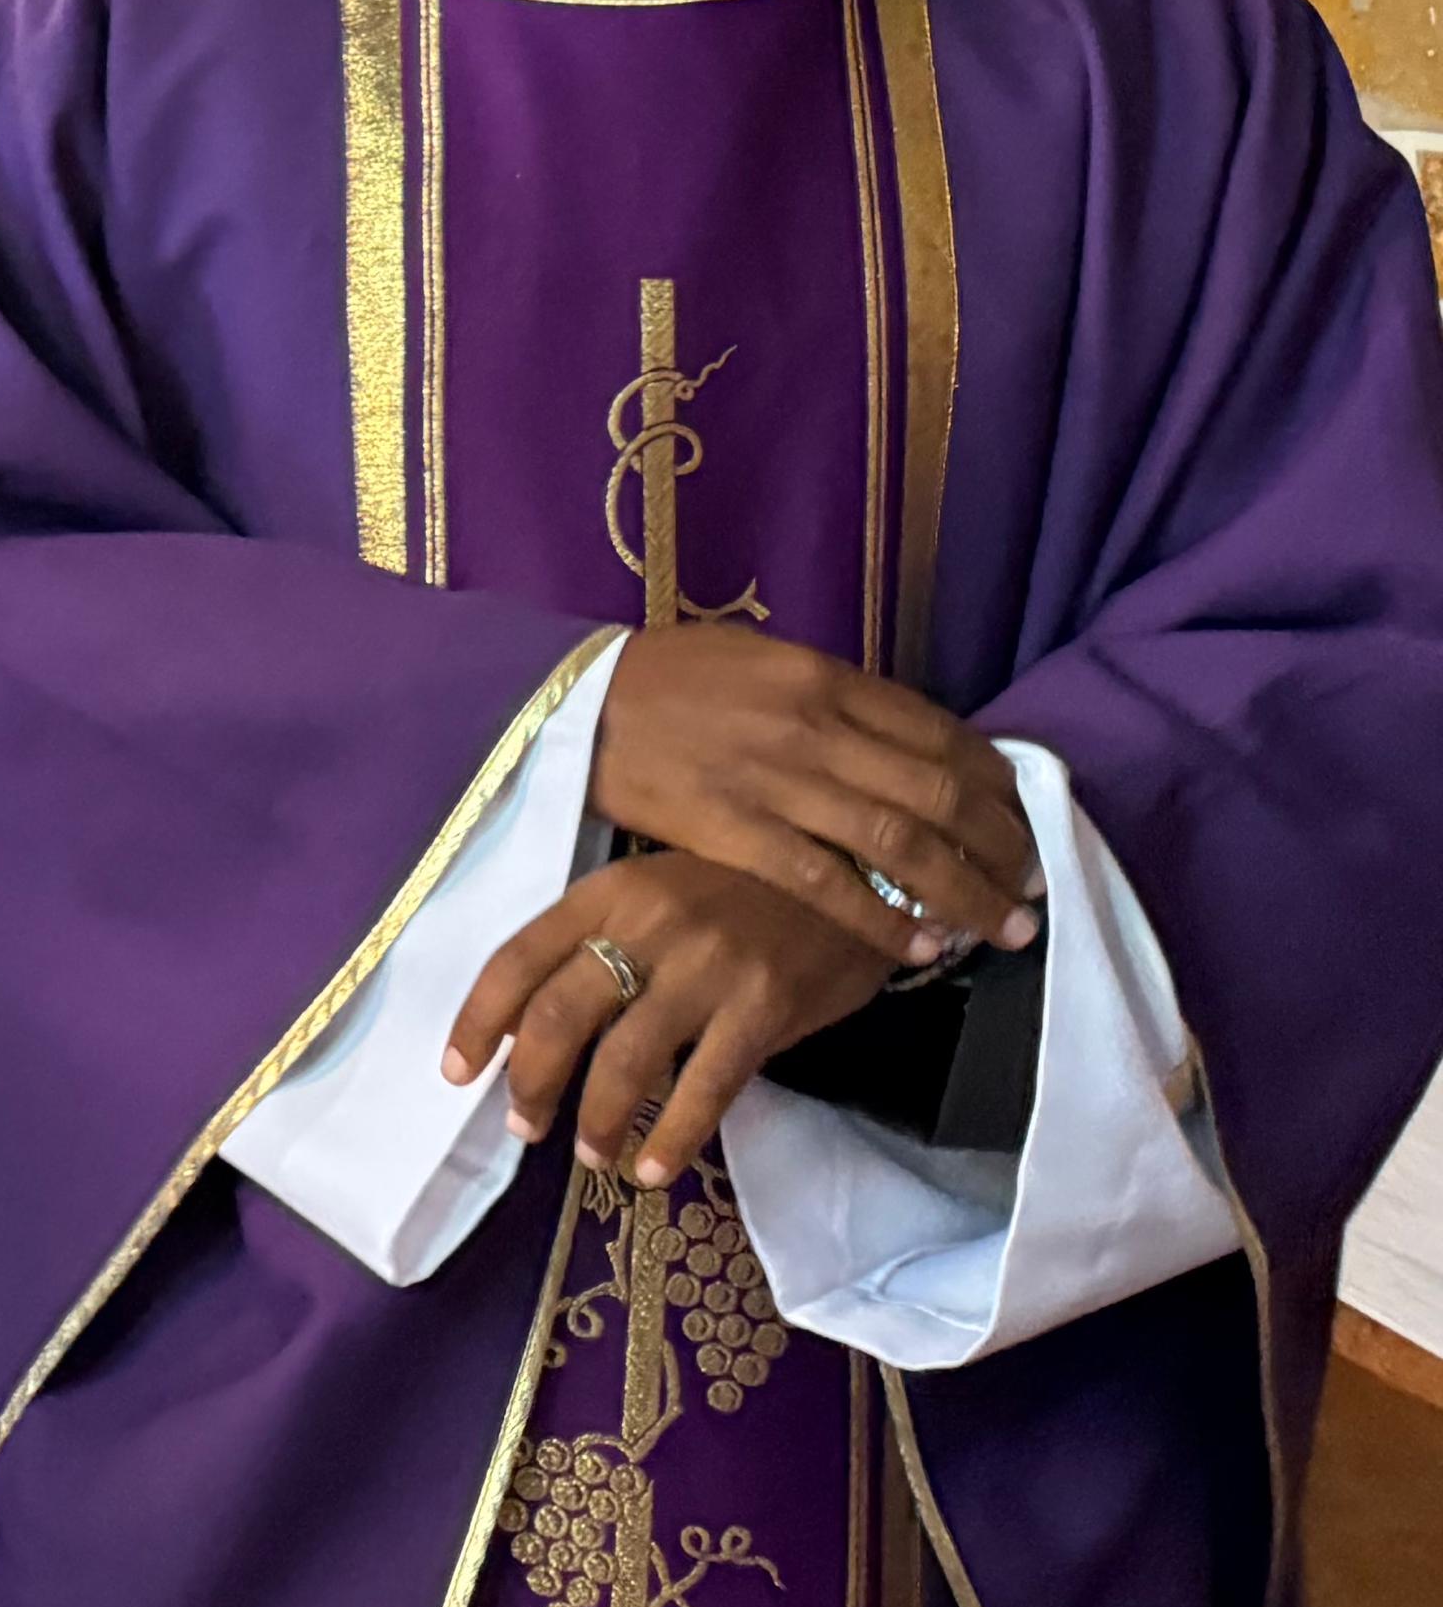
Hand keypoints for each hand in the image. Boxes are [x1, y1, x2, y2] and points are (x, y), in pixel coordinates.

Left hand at [447, 850, 897, 1190]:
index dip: (479, 1022)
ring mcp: (707, 966)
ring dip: (596, 1120)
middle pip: (560, 1017)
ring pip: (625, 1060)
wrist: (855, 875)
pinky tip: (652, 1170)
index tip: (457, 1072)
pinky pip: (705, 1088)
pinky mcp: (764, 1008)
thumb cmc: (742, 888)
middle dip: (531, 1084)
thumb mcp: (656, 893)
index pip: (517, 959)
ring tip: (590, 1156)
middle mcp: (647, 925)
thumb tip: (534, 1024)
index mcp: (608, 892)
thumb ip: (599, 941)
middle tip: (524, 1128)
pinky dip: (670, 1139)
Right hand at [591, 622, 1039, 962]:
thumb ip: (834, 697)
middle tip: (1033, 887)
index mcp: (826, 678)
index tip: (1025, 822)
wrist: (572, 703)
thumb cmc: (667, 677)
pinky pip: (829, 886)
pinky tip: (921, 947)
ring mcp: (777, 782)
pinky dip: (884, 920)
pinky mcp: (735, 833)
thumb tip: (906, 740)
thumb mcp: (762, 659)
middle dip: (1002, 849)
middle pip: (940, 796)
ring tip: (1002, 929)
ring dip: (966, 893)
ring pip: (901, 845)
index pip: (943, 737)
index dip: (999, 787)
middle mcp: (816, 728)